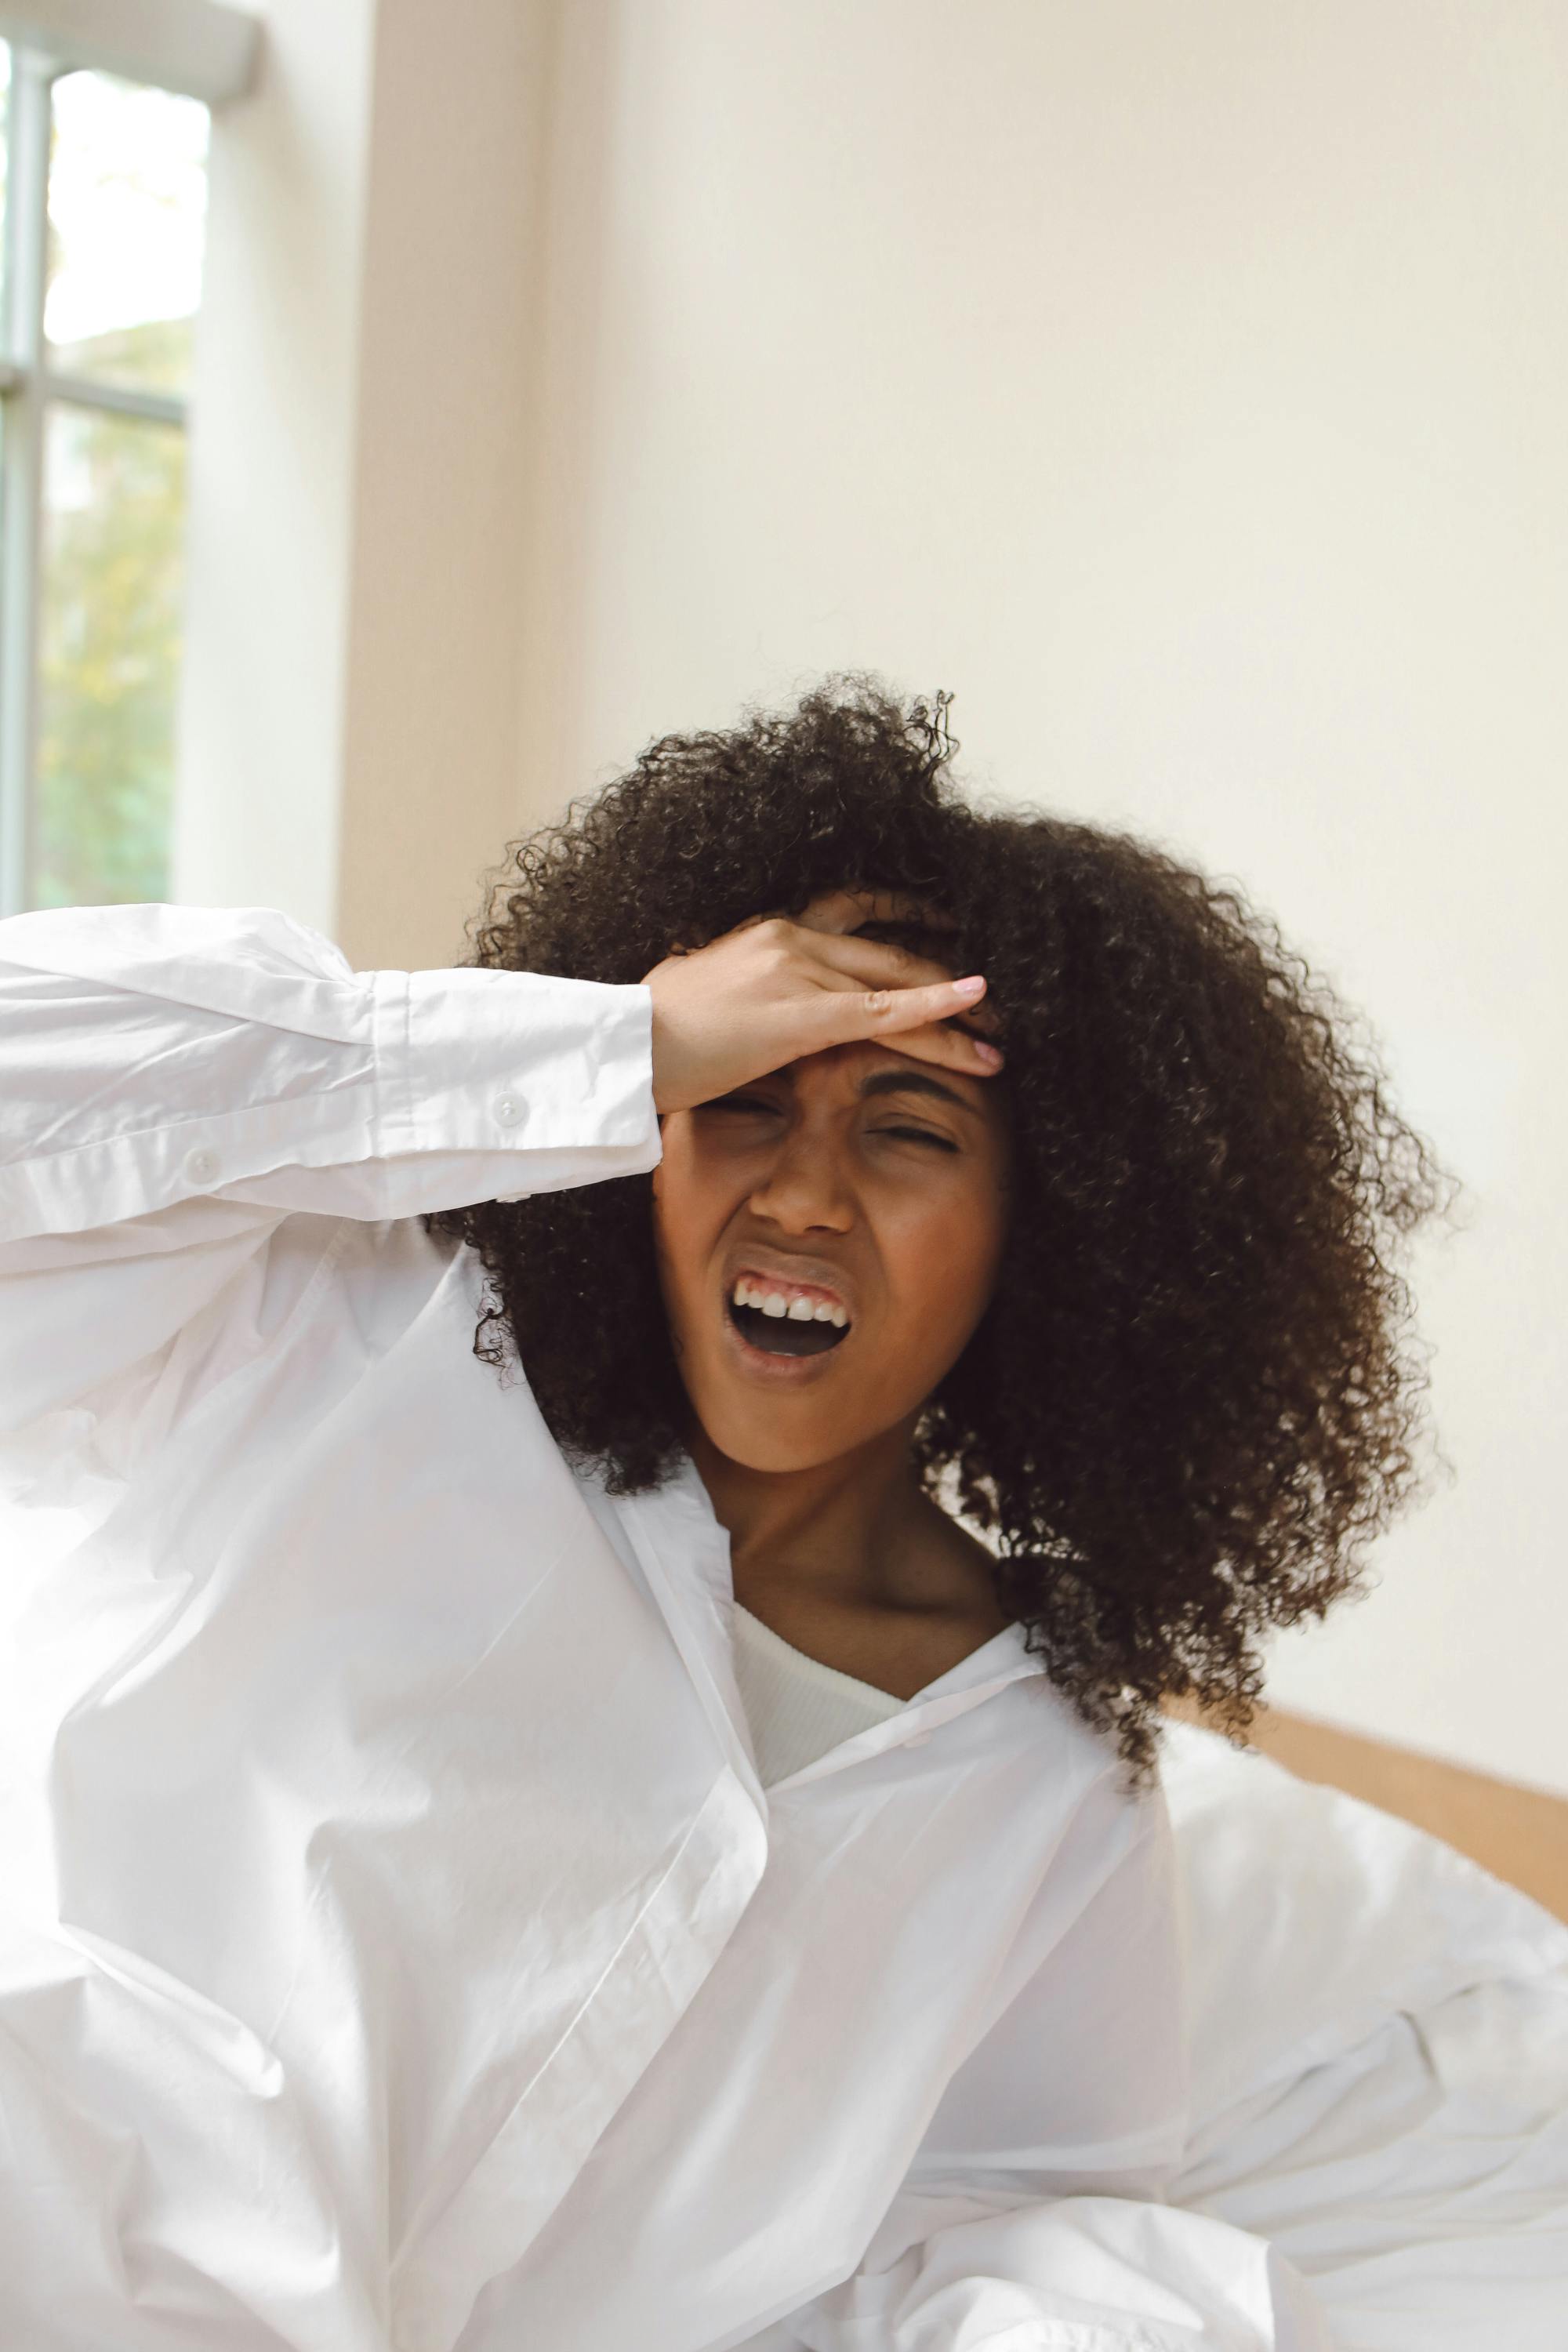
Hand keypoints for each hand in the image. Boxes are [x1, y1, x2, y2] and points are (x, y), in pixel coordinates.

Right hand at [641, 888, 1003, 1114]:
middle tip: (992, 999)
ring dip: (955, 1015)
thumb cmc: (649, 1032)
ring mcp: (800, 973)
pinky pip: (883, 1012)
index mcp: (769, 932)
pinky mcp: (803, 1016)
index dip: (907, 918)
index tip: (947, 925)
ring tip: (998, 1038)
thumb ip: (737, 988)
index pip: (856, 913)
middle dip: (947, 974)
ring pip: (897, 987)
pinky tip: (973, 1008)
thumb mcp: (699, 990)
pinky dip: (935, 1009)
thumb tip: (739, 1004)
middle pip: (890, 952)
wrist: (625, 1046)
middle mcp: (792, 940)